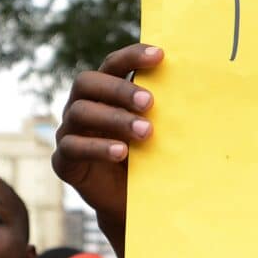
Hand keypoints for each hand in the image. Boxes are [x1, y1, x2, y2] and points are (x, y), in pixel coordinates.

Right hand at [53, 42, 161, 255]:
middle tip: (150, 102)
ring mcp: (68, 132)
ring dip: (115, 119)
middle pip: (87, 82)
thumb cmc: (145, 158)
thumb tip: (194, 85)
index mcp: (103, 92)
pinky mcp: (63, 160)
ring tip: (146, 132)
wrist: (128, 201)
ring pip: (80, 112)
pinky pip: (72, 147)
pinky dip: (98, 147)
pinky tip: (122, 152)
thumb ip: (161, 109)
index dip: (133, 57)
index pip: (112, 64)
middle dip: (119, 89)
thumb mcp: (154, 130)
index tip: (161, 56)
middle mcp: (81, 105)